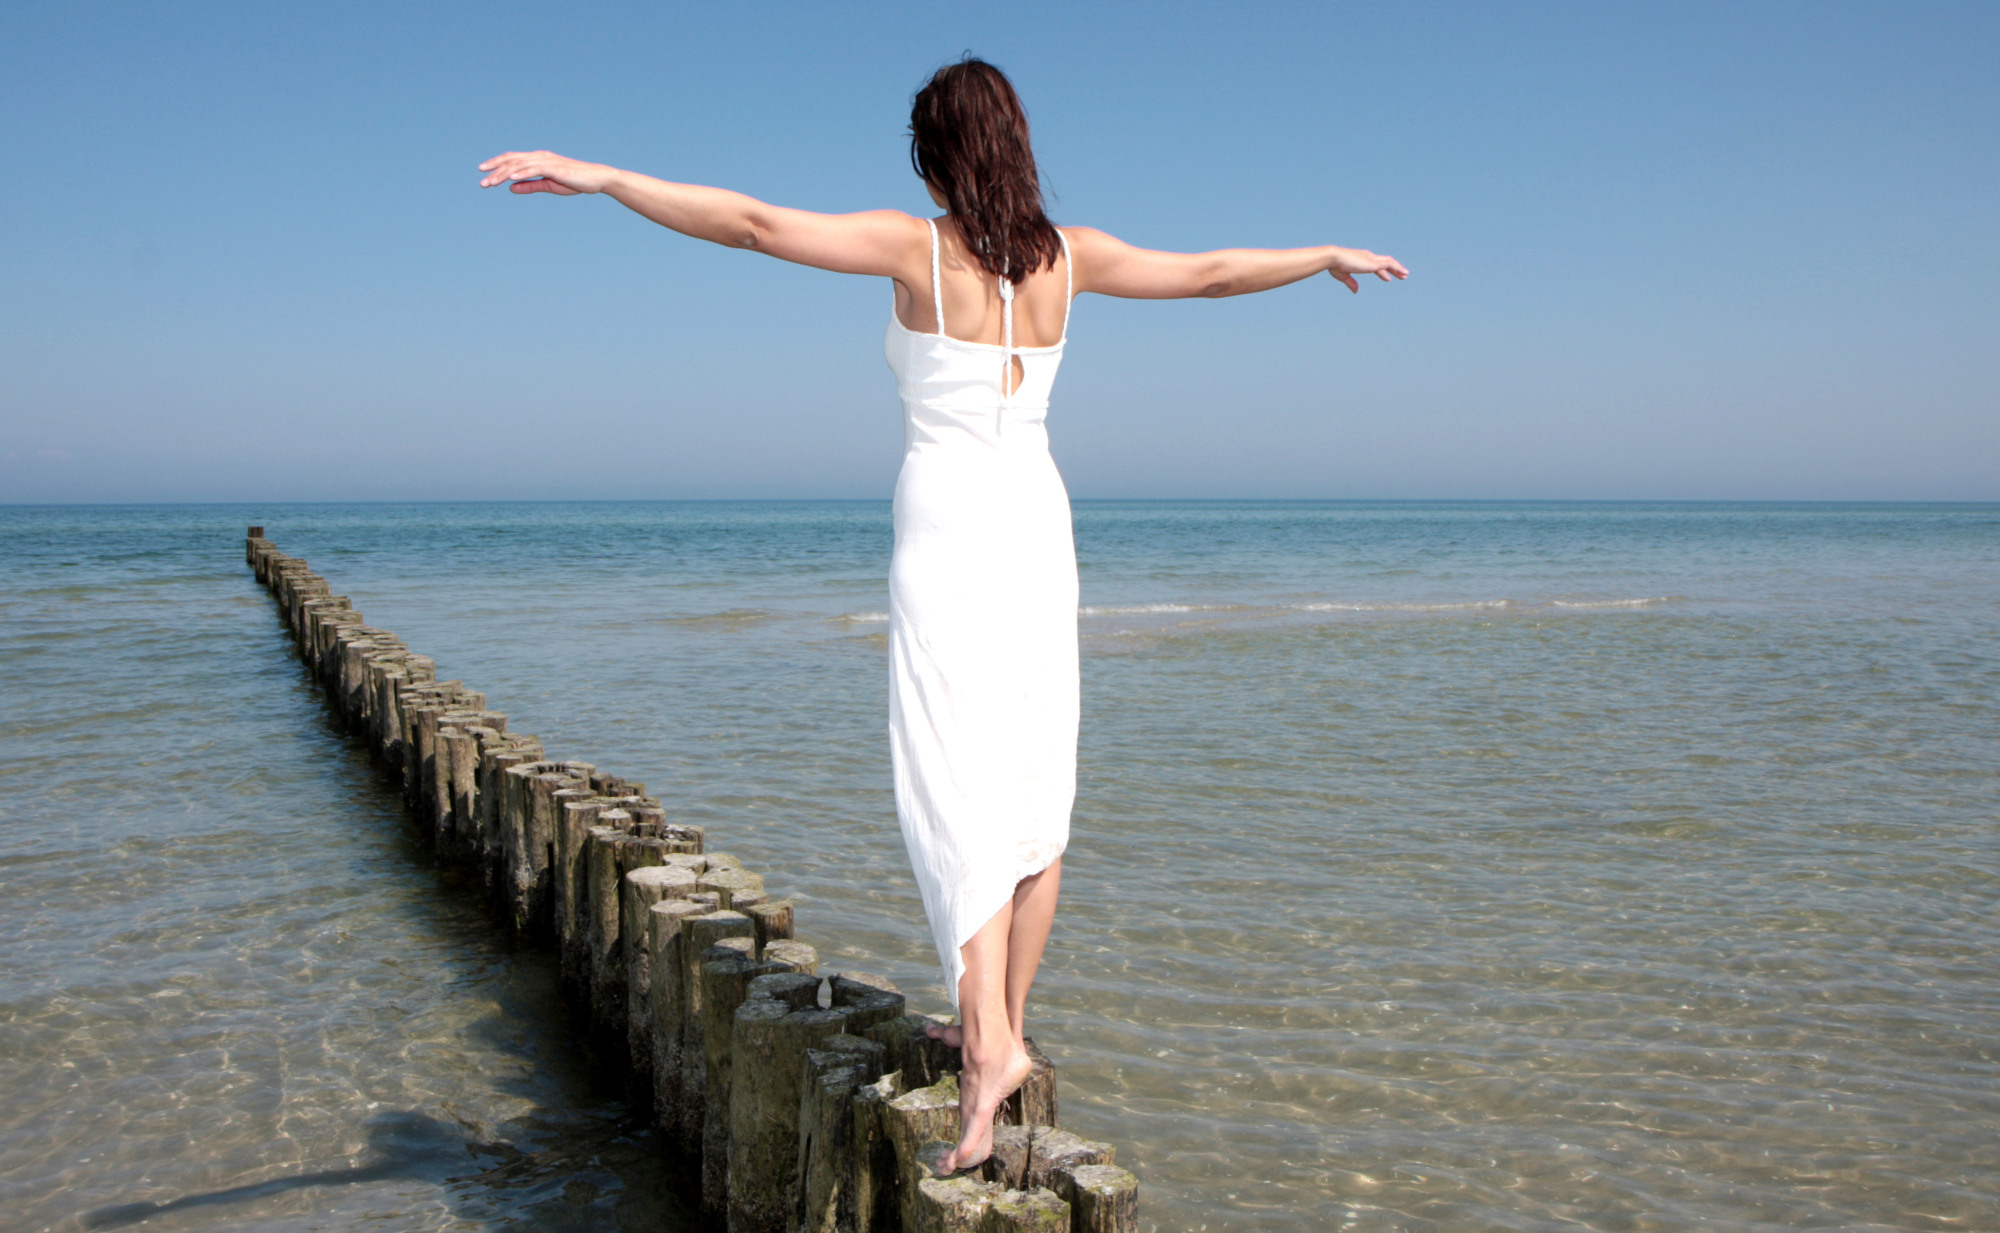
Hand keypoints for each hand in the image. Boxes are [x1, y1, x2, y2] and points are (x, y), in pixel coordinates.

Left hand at [477, 150, 617, 194]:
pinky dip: (521, 173)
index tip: (483, 172)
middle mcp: (539, 156)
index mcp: (537, 159)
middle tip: (481, 181)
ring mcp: (546, 161)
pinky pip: (534, 169)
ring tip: (491, 183)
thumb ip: (529, 186)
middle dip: (495, 170)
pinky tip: (510, 179)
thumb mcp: (548, 185)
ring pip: (519, 166)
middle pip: (511, 160)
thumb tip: (510, 187)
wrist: (595, 179)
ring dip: (503, 174)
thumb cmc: (574, 182)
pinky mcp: (554, 168)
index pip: (512, 159)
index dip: (497, 164)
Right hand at [1326, 247, 1408, 292]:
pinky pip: (1389, 265)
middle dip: (1394, 268)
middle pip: (1385, 261)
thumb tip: (1356, 291)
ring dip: (1398, 268)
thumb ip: (1351, 283)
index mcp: (1361, 259)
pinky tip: (1402, 274)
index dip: (1382, 271)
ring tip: (1405, 275)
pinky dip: (1396, 269)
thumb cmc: (1335, 266)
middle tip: (1402, 274)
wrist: (1334, 258)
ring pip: (1390, 262)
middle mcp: (1369, 257)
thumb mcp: (1344, 276)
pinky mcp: (1373, 263)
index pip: (1376, 264)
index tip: (1388, 277)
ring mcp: (1372, 259)